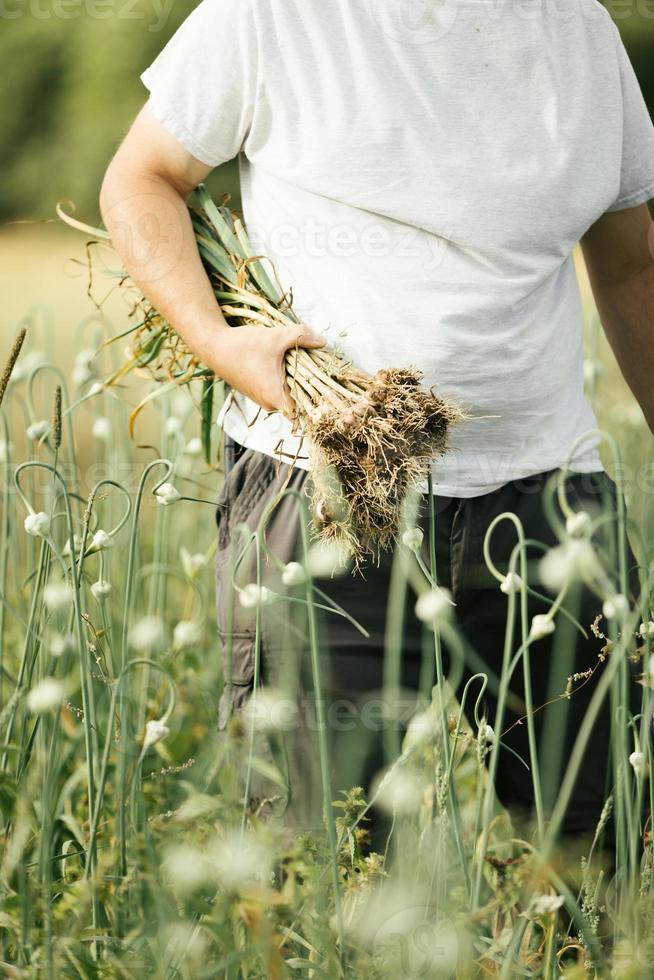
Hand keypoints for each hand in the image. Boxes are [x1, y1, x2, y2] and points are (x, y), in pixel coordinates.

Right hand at [209, 322, 325, 415]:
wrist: (213, 346)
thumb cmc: (243, 345)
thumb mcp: (276, 336)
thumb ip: (302, 337)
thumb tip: (323, 341)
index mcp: (275, 397)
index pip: (304, 413)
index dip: (317, 405)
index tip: (328, 391)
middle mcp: (269, 404)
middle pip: (299, 404)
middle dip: (310, 388)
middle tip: (320, 370)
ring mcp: (262, 399)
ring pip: (288, 396)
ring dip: (297, 382)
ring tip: (304, 363)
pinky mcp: (257, 392)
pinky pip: (278, 391)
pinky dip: (286, 380)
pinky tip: (288, 364)